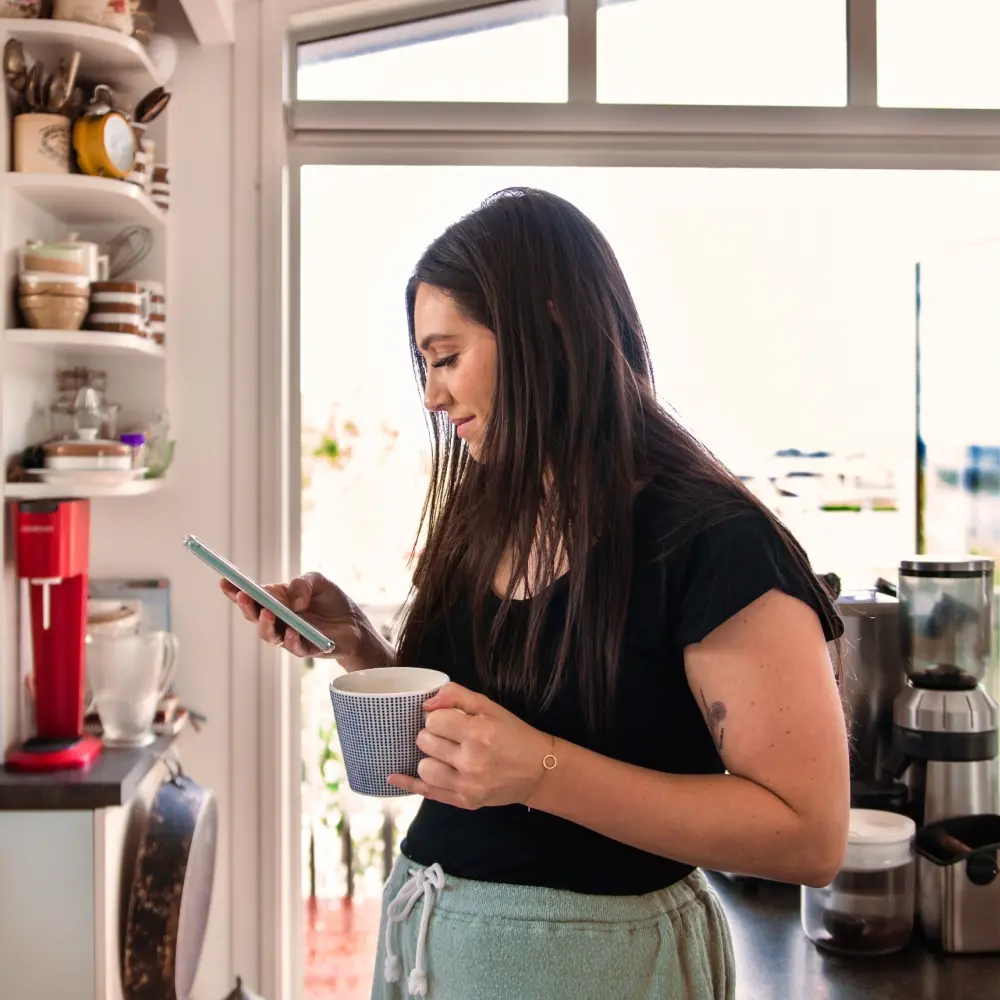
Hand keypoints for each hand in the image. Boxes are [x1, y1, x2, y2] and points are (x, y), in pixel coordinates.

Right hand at [220, 571, 391, 668]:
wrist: (355, 624)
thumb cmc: (332, 600)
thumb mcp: (319, 580)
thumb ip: (303, 583)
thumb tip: (294, 601)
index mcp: (277, 600)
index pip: (252, 595)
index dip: (236, 589)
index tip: (224, 581)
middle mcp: (278, 619)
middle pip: (254, 615)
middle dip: (246, 606)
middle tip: (244, 596)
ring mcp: (289, 635)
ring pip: (268, 634)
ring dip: (264, 624)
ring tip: (267, 613)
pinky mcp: (305, 648)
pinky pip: (293, 647)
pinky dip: (292, 639)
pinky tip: (294, 631)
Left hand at [387, 683, 555, 809]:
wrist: (537, 770)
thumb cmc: (512, 734)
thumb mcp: (489, 707)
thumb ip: (456, 696)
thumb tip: (427, 702)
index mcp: (478, 733)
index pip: (433, 720)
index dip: (438, 717)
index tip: (449, 720)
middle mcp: (471, 761)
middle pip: (425, 742)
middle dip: (431, 735)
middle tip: (448, 736)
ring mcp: (466, 785)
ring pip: (423, 768)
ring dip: (429, 757)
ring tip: (445, 754)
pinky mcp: (464, 802)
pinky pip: (426, 792)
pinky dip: (407, 783)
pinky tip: (392, 776)